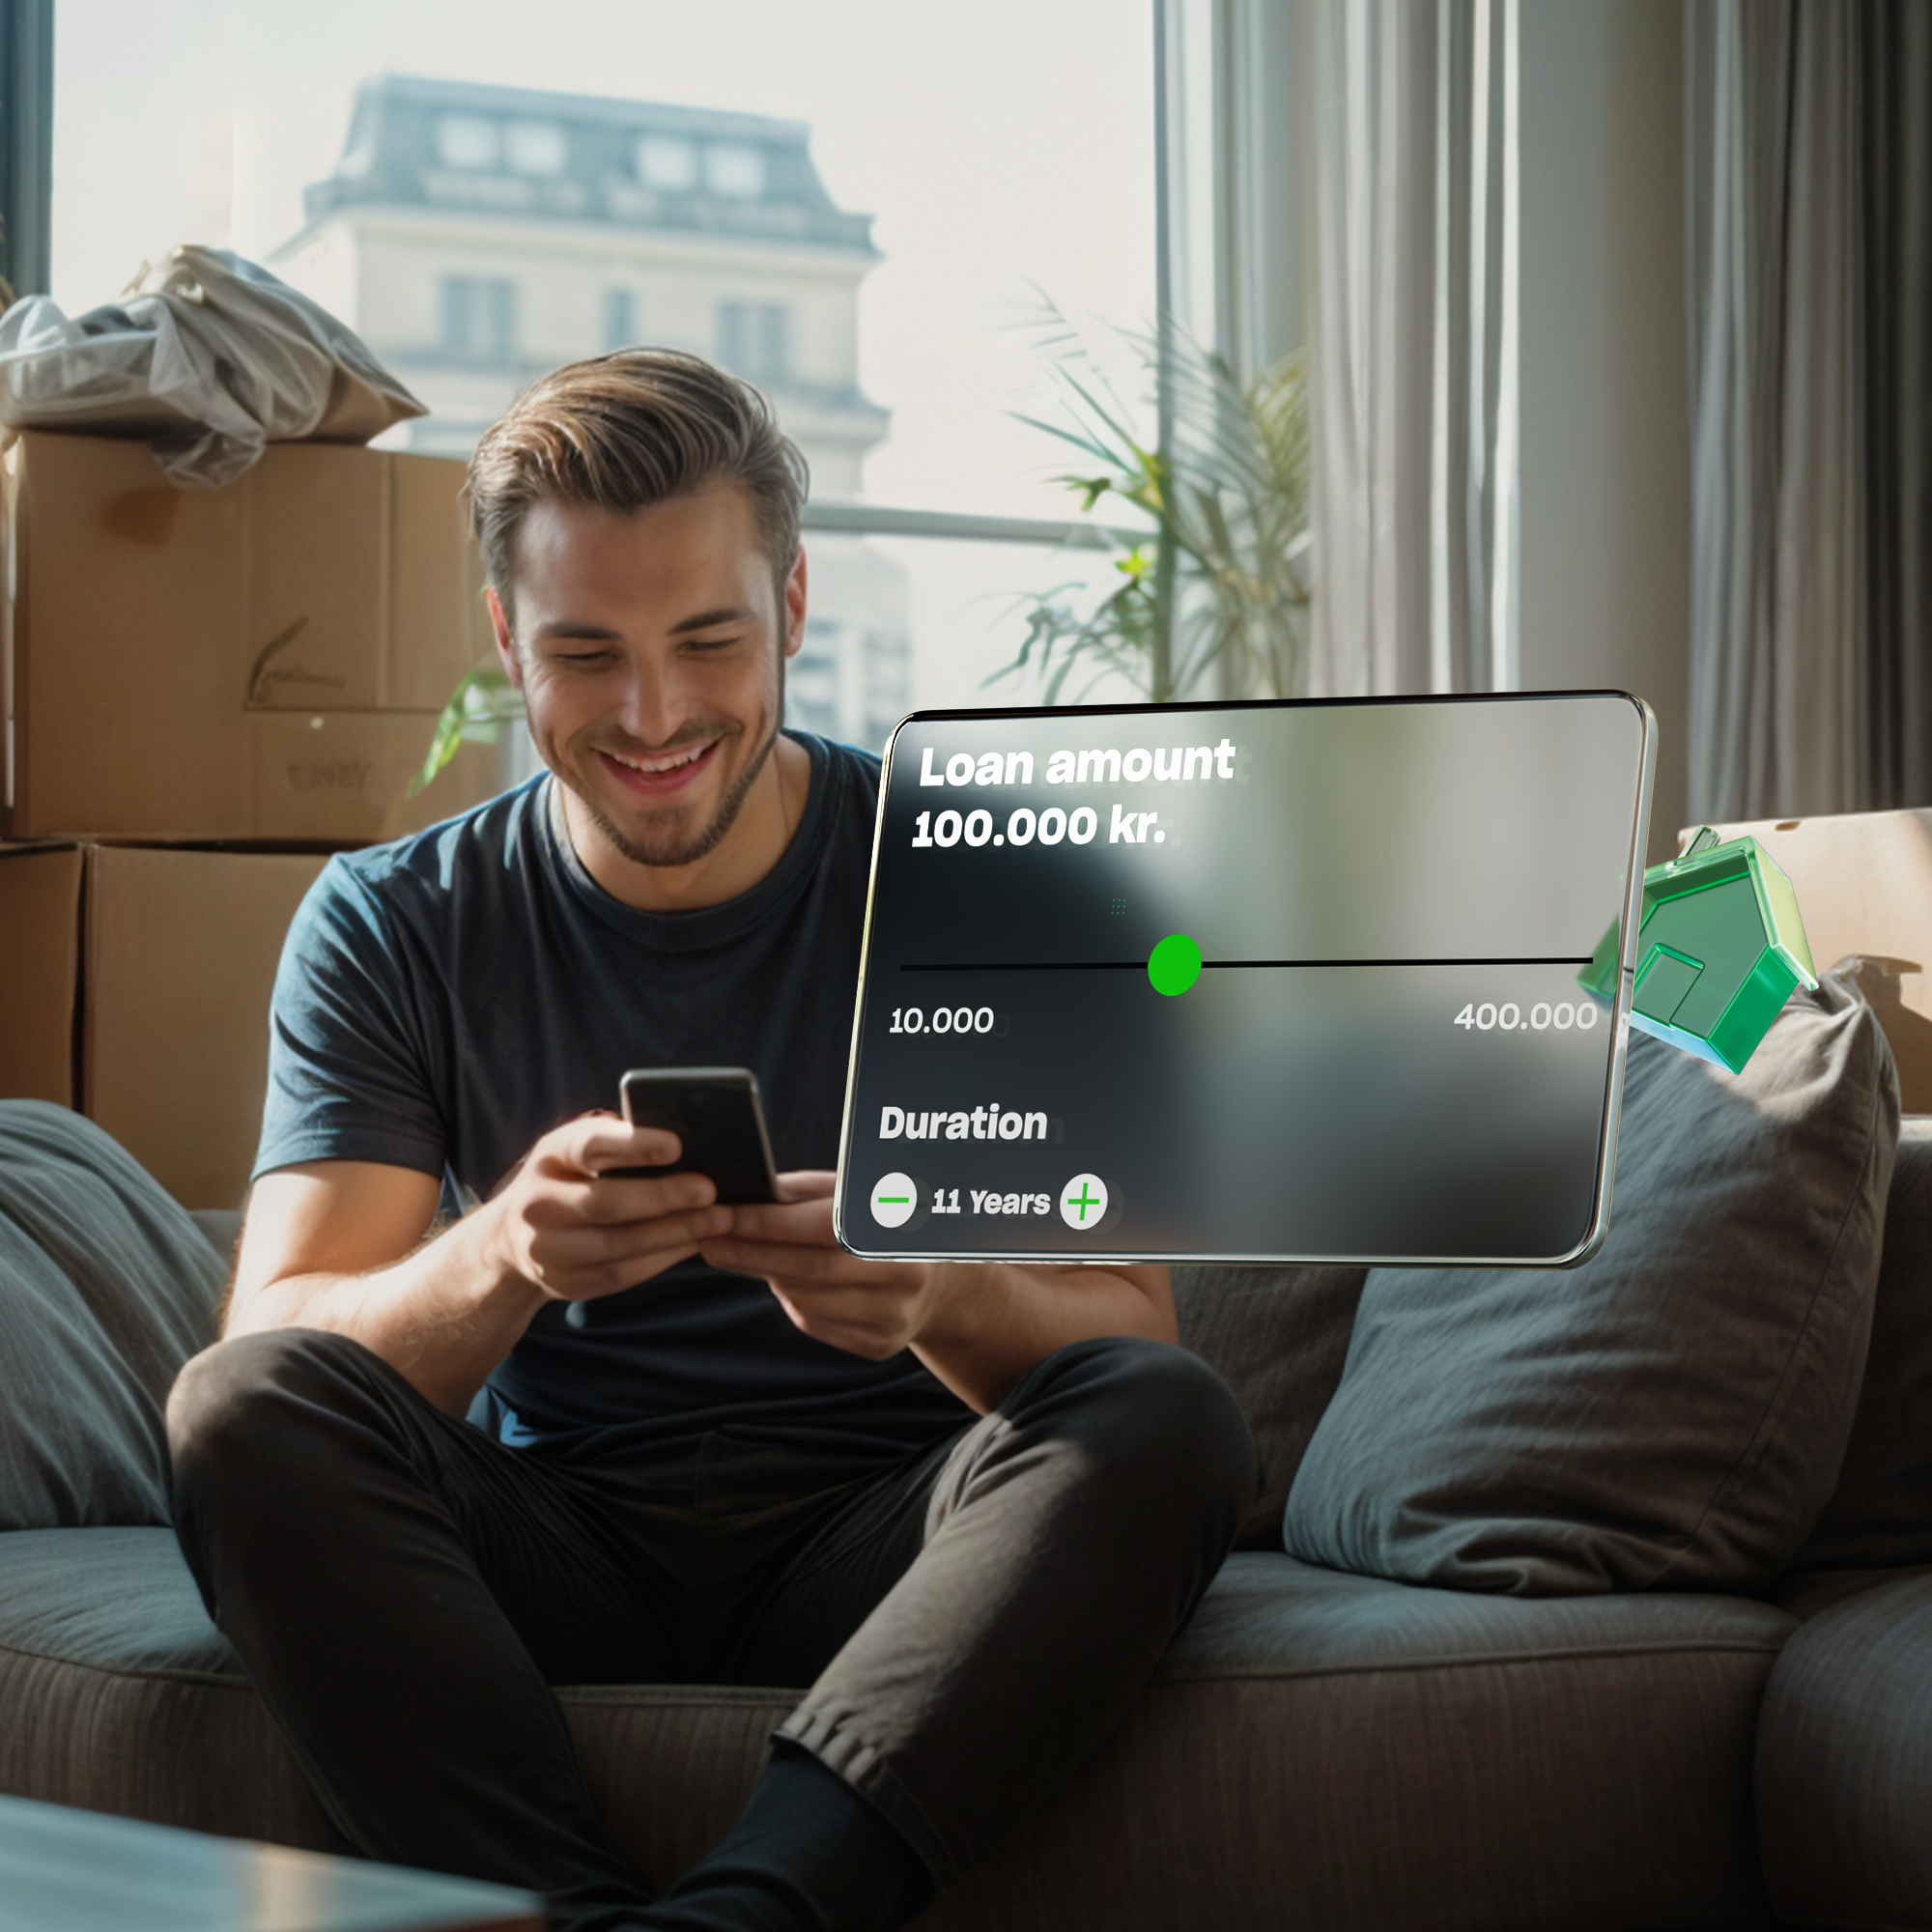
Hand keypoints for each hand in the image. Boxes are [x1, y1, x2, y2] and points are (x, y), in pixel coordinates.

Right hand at [481, 1112, 735, 1303]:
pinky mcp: (564, 1283)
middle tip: (711, 1190)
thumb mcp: (579, 1151)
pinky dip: (663, 1258)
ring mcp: (546, 1248)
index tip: (678, 1145)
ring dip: (675, 1233)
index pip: (589, 1146)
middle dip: (664, 1197)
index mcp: (550, 1156)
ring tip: (719, 1220)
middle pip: (605, 1203)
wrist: (514, 1235)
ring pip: (618, 1245)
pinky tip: (695, 1243)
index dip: (633, 1145)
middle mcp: (538, 1202)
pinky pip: (621, 1273)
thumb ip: (619, 1144)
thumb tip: (691, 1143)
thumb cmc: (570, 1178)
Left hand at [698, 1170, 936, 1358]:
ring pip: (808, 1300)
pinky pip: (816, 1324)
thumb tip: (745, 1192)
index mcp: (899, 1226)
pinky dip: (792, 1300)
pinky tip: (786, 1281)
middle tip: (708, 1240)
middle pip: (809, 1270)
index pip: (819, 1227)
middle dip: (751, 1255)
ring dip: (769, 1276)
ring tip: (743, 1255)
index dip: (765, 1224)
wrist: (946, 1279)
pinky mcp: (880, 1345)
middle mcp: (902, 1274)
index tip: (719, 1216)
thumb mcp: (858, 1192)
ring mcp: (894, 1316)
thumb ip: (806, 1192)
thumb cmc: (886, 1222)